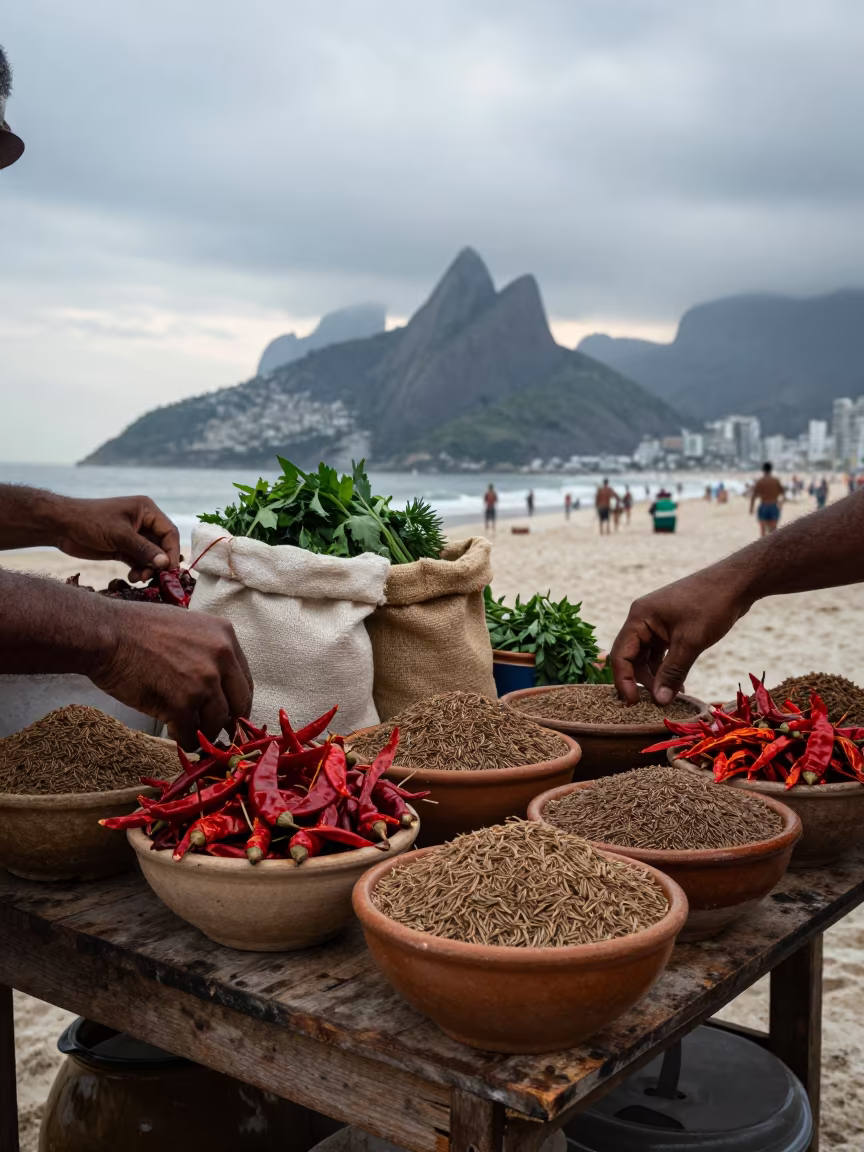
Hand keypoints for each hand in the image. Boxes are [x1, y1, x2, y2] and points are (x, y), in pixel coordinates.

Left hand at [50, 495, 180, 582]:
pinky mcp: (123, 548)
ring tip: (139, 578)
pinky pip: (138, 561)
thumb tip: (166, 563)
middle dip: (158, 562)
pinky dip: (138, 570)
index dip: (172, 551)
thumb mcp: (119, 535)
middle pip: (162, 546)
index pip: (169, 532)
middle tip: (152, 577)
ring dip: (148, 569)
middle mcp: (143, 522)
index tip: (169, 569)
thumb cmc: (90, 521)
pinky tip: (133, 577)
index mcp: (146, 511)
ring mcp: (133, 536)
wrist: (61, 526)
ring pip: (150, 556)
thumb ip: (144, 549)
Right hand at [90, 602, 253, 747]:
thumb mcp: (187, 627)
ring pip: (216, 722)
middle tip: (216, 731)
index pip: (244, 679)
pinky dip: (184, 740)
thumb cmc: (137, 628)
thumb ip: (207, 650)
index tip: (229, 712)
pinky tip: (175, 735)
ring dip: (204, 733)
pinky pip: (191, 734)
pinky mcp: (183, 703)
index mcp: (225, 635)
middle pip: (238, 703)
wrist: (106, 634)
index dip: (236, 700)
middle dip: (228, 721)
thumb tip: (217, 681)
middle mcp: (222, 656)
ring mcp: (204, 681)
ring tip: (190, 733)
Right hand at [610, 569, 750, 705]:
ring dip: (656, 676)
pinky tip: (678, 683)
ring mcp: (656, 622)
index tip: (634, 703)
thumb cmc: (711, 605)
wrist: (736, 582)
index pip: (620, 654)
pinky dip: (666, 667)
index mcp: (639, 617)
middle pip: (632, 657)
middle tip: (658, 702)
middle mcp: (643, 618)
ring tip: (670, 695)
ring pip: (646, 656)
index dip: (624, 681)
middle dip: (643, 680)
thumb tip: (660, 701)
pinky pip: (660, 651)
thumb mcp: (690, 642)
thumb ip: (672, 672)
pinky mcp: (670, 626)